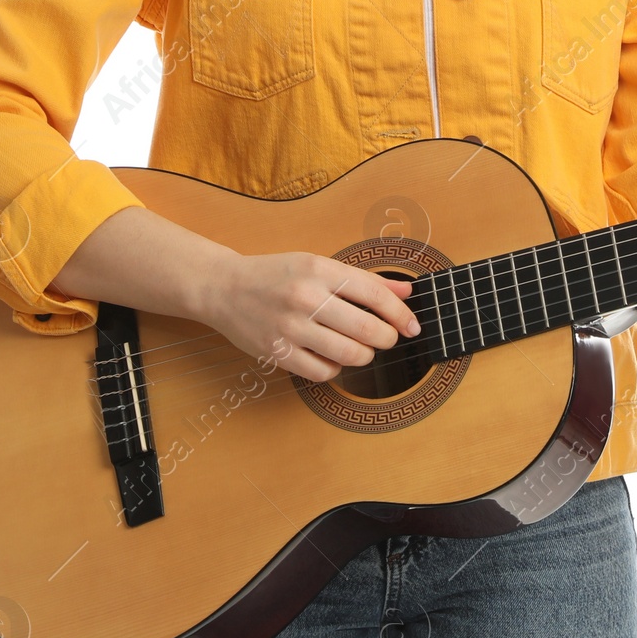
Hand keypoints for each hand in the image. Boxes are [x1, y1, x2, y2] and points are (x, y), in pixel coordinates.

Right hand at [199, 250, 419, 382]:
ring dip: (364, 356)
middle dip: (387, 339)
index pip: (374, 294)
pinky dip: (336, 368)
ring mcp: (290, 327)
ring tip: (361, 348)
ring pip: (348, 354)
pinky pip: (322, 371)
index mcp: (320, 269)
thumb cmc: (277, 275)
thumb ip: (363, 280)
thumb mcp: (318, 265)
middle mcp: (306, 297)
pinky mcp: (276, 352)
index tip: (413, 326)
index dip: (400, 314)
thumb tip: (406, 294)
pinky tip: (332, 357)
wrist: (223, 287)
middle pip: (366, 329)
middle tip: (387, 339)